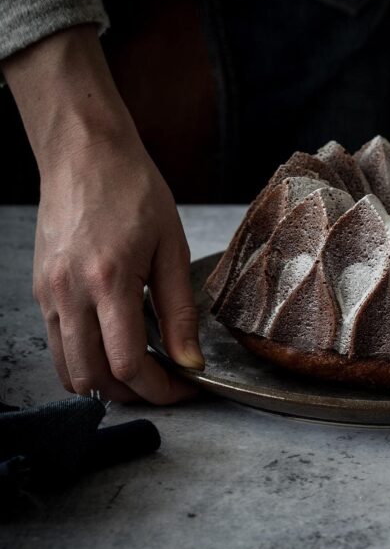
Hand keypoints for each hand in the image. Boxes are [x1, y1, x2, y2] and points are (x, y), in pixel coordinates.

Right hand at [2, 25, 203, 402]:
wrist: (84, 154)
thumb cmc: (131, 189)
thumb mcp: (171, 247)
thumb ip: (179, 311)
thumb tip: (189, 360)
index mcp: (109, 281)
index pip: (129, 364)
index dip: (160, 389)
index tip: (185, 388)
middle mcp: (71, 294)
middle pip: (95, 378)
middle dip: (134, 394)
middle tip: (165, 385)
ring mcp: (49, 295)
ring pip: (70, 370)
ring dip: (106, 383)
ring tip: (141, 371)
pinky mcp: (41, 291)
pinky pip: (57, 346)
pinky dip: (84, 361)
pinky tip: (113, 348)